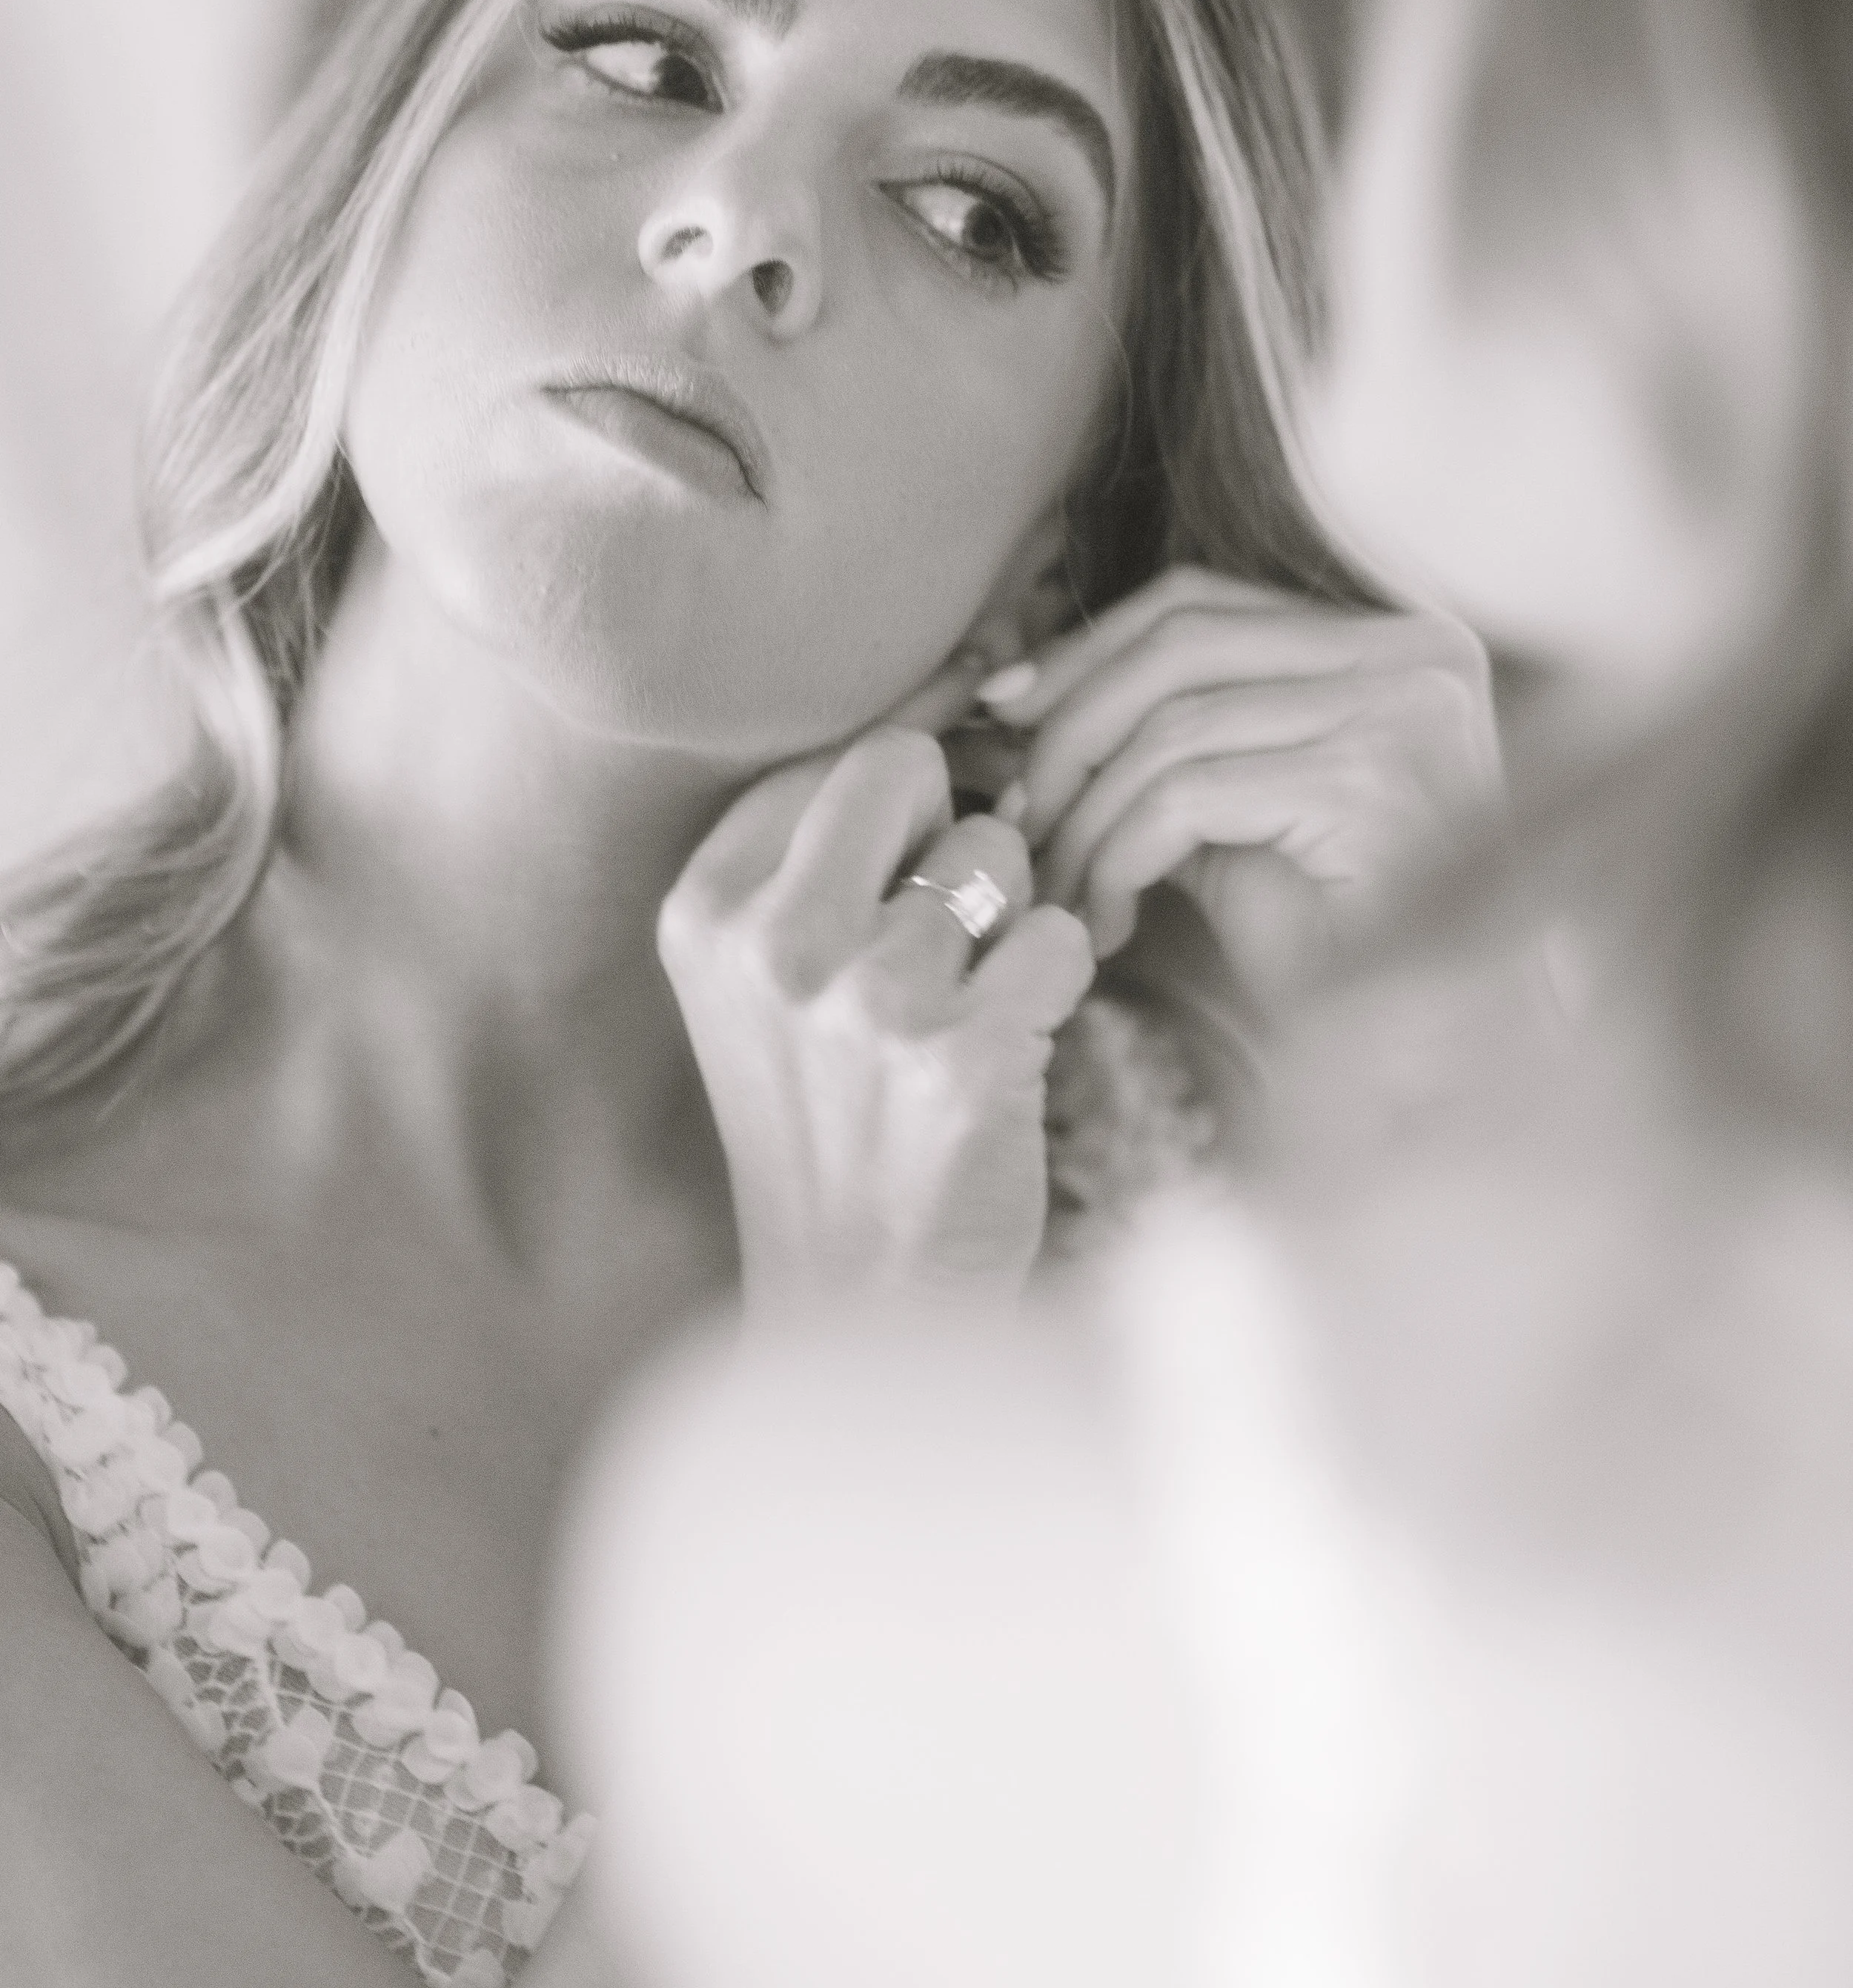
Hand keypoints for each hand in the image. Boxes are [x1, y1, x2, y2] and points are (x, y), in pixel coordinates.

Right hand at [658, 728, 1095, 1308]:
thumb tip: (965, 684)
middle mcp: (769, 944)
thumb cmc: (833, 1123)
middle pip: (906, 764)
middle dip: (953, 825)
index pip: (835, 753)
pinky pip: (1060, 937)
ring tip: (969, 1008)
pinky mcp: (960, 1059)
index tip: (925, 837)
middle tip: (952, 921)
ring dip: (1010, 920)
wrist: (859, 1302)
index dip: (908, 788)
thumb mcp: (768, 981)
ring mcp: (863, 1001)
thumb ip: (824, 848)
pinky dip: (1059, 984)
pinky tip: (1013, 1048)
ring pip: (998, 853)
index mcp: (706, 910)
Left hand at [979, 567, 1501, 999]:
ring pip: (1172, 731)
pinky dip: (1118, 859)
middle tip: (1012, 815)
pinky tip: (1109, 922)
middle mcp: (1414, 654)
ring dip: (1085, 817)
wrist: (1438, 1058)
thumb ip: (1171, 745)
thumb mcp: (1242, 815)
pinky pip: (1186, 799)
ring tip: (1054, 890)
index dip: (1086, 651)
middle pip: (1180, 647)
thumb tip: (1025, 699)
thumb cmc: (1339, 948)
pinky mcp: (1372, 785)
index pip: (1201, 602)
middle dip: (1069, 729)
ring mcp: (1402, 713)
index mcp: (1392, 641)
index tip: (1004, 711)